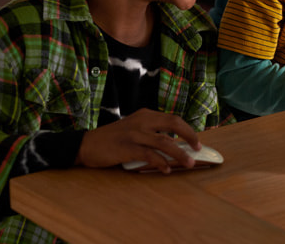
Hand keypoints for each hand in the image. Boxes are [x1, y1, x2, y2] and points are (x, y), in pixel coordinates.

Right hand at [76, 108, 200, 173]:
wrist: (86, 144)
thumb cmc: (112, 139)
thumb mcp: (134, 128)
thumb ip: (151, 132)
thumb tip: (174, 145)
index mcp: (146, 115)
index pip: (173, 119)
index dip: (187, 130)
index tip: (197, 141)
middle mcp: (142, 121)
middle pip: (173, 124)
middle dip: (189, 136)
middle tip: (198, 148)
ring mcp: (135, 134)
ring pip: (164, 142)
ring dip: (179, 153)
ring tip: (189, 163)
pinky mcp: (127, 148)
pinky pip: (149, 155)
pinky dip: (161, 163)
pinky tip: (167, 169)